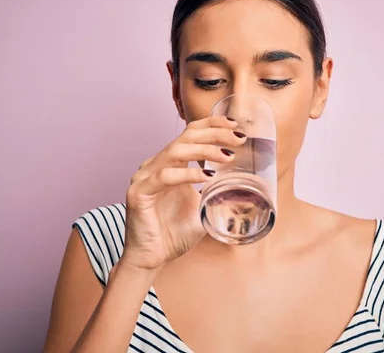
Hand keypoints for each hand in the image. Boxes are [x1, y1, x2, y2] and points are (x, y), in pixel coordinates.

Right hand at [121, 116, 245, 270]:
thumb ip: (217, 195)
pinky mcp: (139, 192)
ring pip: (176, 151)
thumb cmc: (174, 234)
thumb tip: (244, 189)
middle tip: (238, 138)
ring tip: (227, 155)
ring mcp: (145, 177)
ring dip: (204, 150)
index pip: (190, 133)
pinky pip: (165, 175)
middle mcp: (156, 165)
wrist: (151, 259)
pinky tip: (207, 176)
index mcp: (169, 164)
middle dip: (214, 134)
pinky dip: (188, 174)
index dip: (212, 124)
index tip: (235, 125)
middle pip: (186, 137)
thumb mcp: (203, 208)